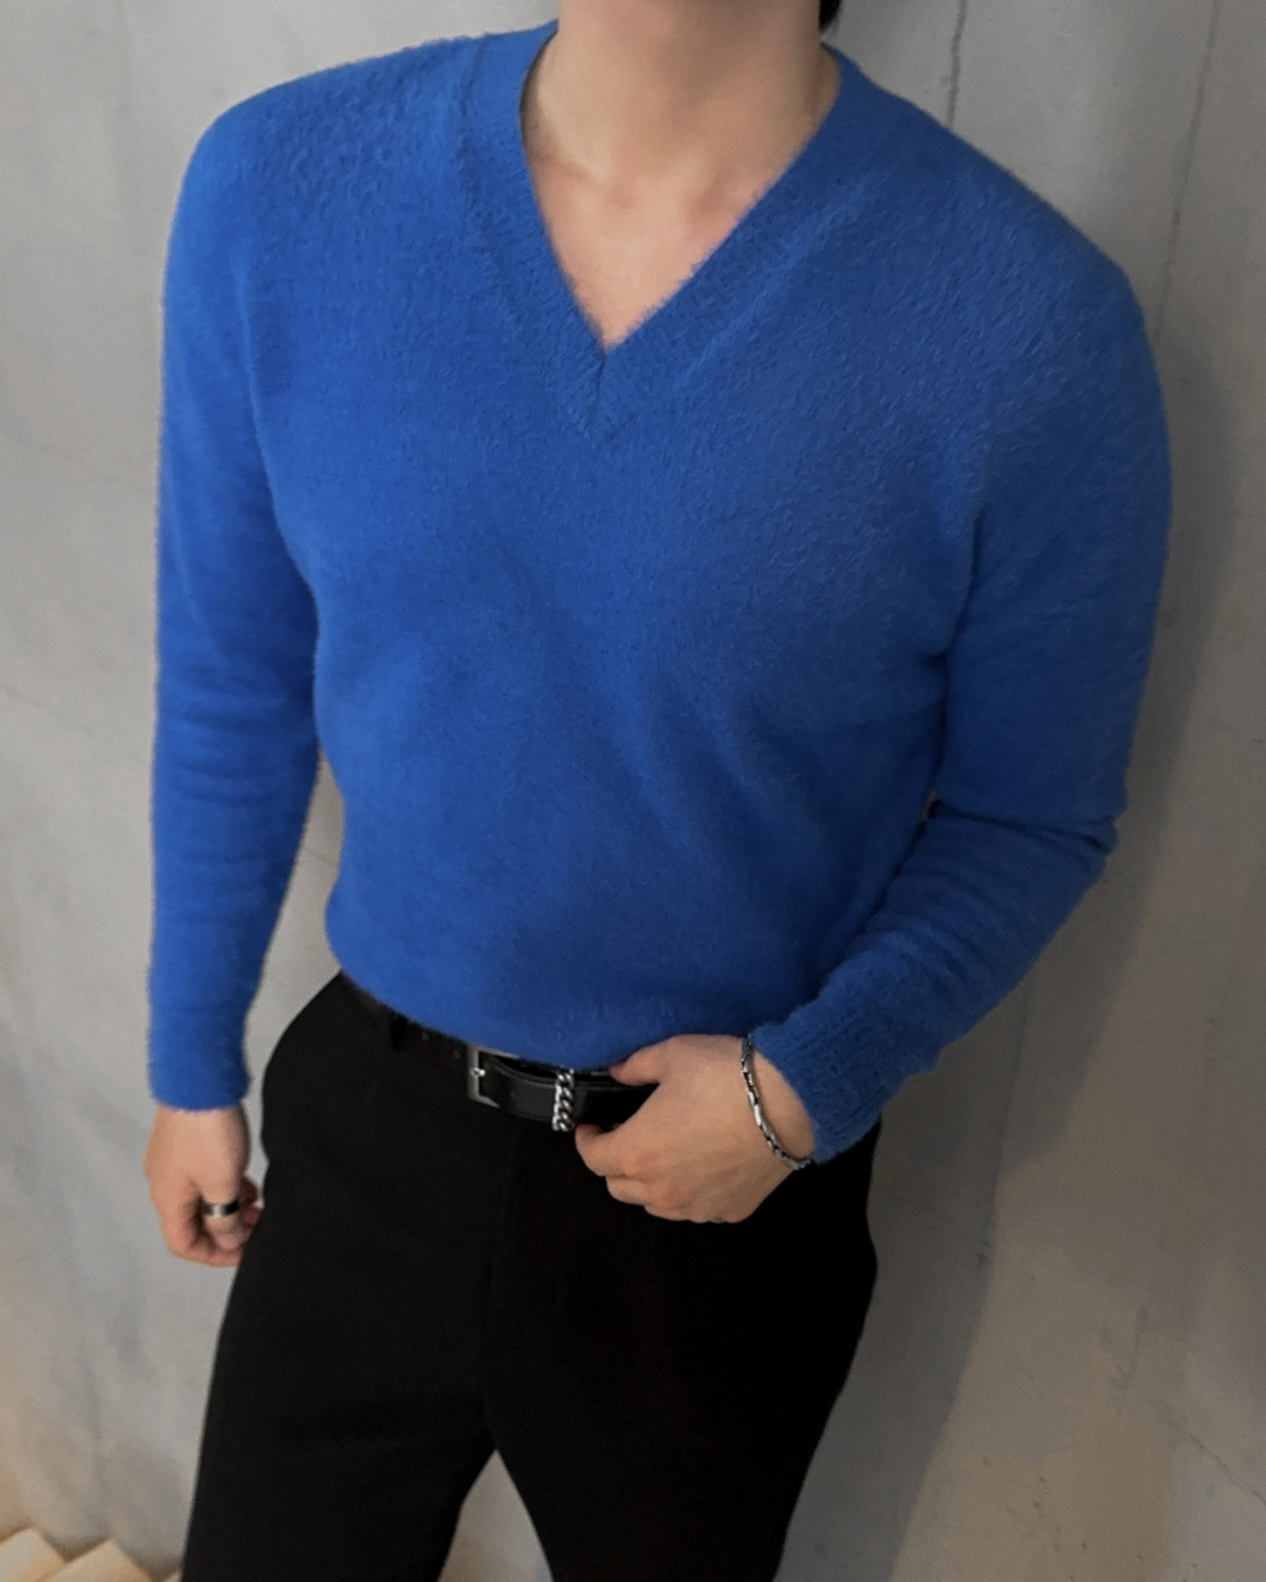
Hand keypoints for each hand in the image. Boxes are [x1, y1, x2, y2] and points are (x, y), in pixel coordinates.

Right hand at [142, 1102, 262, 1265]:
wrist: (199, 1079)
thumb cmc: (208, 1131)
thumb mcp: (222, 1183)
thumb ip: (225, 1218)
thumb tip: (228, 1240)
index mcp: (167, 1199)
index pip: (183, 1244)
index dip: (214, 1255)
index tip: (245, 1251)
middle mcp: (164, 1184)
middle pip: (191, 1223)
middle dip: (225, 1230)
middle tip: (257, 1227)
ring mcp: (173, 1162)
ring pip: (200, 1199)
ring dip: (228, 1207)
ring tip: (258, 1205)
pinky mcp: (186, 1144)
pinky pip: (204, 1177)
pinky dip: (224, 1186)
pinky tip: (247, 1181)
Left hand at [573, 1034, 814, 1222]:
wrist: (789, 1103)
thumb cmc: (722, 1075)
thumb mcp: (671, 1055)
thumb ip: (634, 1067)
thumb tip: (615, 1073)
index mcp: (636, 1152)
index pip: (593, 1158)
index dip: (587, 1140)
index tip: (593, 1125)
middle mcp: (661, 1190)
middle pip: (619, 1187)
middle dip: (616, 1162)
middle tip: (629, 1134)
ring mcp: (696, 1207)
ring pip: (656, 1204)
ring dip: (650, 1182)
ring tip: (665, 1152)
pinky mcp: (729, 1211)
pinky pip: (696, 1208)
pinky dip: (689, 1191)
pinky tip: (703, 1165)